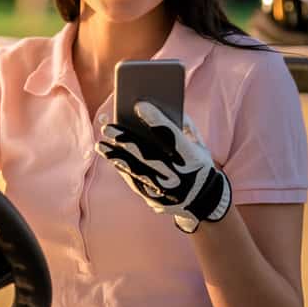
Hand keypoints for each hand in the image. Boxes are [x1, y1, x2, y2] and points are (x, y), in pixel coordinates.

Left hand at [95, 101, 230, 233]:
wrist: (206, 202)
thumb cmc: (199, 165)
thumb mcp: (200, 146)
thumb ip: (185, 128)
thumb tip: (163, 108)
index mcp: (193, 159)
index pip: (173, 136)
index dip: (156, 120)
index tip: (139, 105)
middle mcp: (179, 176)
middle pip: (149, 155)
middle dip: (126, 140)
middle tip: (108, 127)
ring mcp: (166, 191)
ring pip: (137, 170)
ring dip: (116, 156)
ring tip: (101, 144)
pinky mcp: (155, 200)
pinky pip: (134, 182)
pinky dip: (122, 169)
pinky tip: (111, 158)